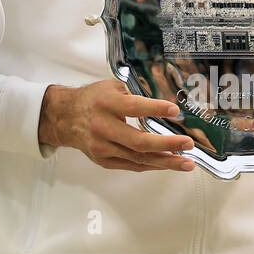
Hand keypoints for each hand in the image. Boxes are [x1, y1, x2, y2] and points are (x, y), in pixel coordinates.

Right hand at [39, 79, 195, 171]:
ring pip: (139, 158)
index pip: (134, 108)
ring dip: (166, 162)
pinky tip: (168, 163)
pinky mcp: (104, 160)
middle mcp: (103, 127)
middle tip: (188, 144)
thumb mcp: (111, 88)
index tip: (175, 111)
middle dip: (168, 144)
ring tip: (187, 162)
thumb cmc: (92, 100)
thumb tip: (164, 104)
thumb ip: (134, 94)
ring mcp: (103, 147)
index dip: (155, 109)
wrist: (65, 117)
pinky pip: (133, 165)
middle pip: (139, 141)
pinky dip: (152, 165)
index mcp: (105, 104)